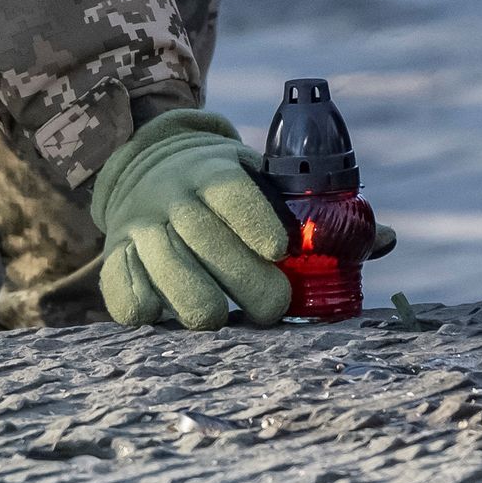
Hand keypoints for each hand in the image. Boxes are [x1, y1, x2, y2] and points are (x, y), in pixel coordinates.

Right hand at [91, 109, 293, 328]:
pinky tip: (157, 316)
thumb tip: (365, 239)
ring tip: (217, 318)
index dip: (255, 222)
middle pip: (204, 236)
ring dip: (191, 295)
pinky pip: (118, 280)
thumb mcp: (253, 174)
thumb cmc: (220, 186)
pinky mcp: (116, 251)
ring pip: (163, 262)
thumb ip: (298, 206)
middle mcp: (172, 194)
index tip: (278, 250)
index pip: (232, 192)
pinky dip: (135, 301)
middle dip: (240, 277)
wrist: (148, 164)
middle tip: (271, 307)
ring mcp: (140, 223)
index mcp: (212, 171)